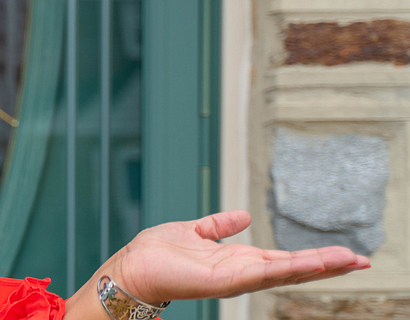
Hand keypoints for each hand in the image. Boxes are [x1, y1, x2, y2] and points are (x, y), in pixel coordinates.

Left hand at [109, 210, 367, 303]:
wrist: (132, 267)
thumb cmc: (157, 253)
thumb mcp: (195, 232)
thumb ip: (219, 226)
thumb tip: (243, 216)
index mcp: (239, 260)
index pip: (285, 259)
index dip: (315, 257)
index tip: (345, 253)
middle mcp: (243, 272)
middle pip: (295, 270)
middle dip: (329, 265)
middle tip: (364, 260)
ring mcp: (237, 279)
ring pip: (287, 273)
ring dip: (319, 266)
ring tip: (351, 260)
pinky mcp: (226, 281)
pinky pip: (265, 274)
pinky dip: (291, 268)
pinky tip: (314, 263)